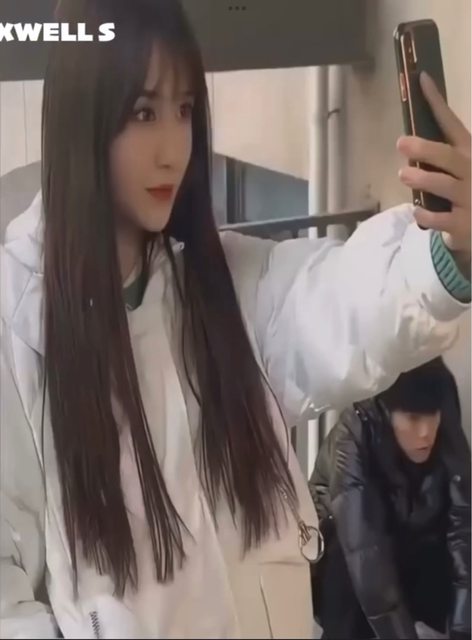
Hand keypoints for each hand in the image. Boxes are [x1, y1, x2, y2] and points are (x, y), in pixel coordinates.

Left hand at [397, 72, 470, 259]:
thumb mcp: (458, 168)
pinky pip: (441, 218)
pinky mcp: (463, 223)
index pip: (451, 123)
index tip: (421, 79)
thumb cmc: (465, 191)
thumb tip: (407, 140)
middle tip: (401, 143)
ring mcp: (469, 197)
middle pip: (448, 156)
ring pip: (444, 185)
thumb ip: (439, 154)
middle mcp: (471, 171)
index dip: (436, 102)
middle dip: (425, 149)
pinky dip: (426, 215)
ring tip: (403, 174)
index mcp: (468, 152)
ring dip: (422, 179)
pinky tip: (416, 210)